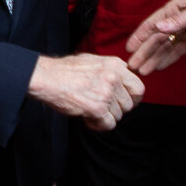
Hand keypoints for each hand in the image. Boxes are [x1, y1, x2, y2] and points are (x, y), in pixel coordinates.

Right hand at [28, 54, 144, 130]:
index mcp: (115, 65)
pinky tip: (88, 119)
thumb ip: (111, 68)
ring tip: (91, 111)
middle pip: (129, 104)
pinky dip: (99, 125)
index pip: (139, 87)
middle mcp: (114, 78)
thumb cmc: (64, 70)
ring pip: (119, 115)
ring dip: (106, 117)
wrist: (47, 78)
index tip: (126, 102)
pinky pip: (109, 124)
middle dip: (117, 109)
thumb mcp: (93, 60)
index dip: (133, 98)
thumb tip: (124, 76)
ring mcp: (106, 93)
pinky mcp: (97, 108)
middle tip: (102, 108)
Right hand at [125, 0, 185, 74]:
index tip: (128, 50)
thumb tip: (158, 28)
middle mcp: (177, 19)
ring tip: (144, 72)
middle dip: (145, 52)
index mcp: (175, 8)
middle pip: (157, 38)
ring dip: (155, 58)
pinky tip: (159, 67)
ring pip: (166, 46)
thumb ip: (180, 21)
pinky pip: (179, 50)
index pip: (152, 24)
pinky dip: (169, 58)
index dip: (140, 37)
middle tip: (133, 67)